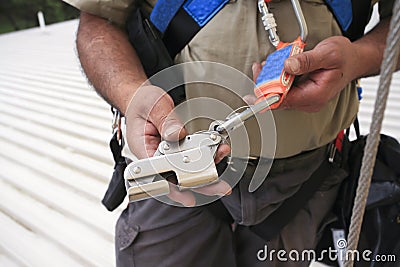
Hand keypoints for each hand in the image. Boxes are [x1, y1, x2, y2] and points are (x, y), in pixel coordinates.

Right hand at [125, 85, 230, 205]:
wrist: (140, 98)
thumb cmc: (141, 103)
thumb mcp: (153, 106)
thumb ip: (166, 121)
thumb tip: (177, 134)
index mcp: (142, 148)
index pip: (156, 174)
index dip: (171, 185)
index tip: (185, 191)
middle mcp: (154, 156)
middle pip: (175, 178)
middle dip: (199, 183)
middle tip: (219, 186)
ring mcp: (166, 155)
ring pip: (186, 171)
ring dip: (207, 169)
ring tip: (221, 158)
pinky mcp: (176, 151)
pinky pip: (191, 159)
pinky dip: (206, 158)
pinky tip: (218, 152)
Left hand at [252, 36, 358, 111]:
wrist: (354, 60)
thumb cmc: (345, 58)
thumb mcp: (328, 53)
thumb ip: (306, 60)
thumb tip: (288, 66)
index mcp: (315, 95)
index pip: (284, 101)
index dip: (267, 95)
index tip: (256, 88)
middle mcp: (309, 101)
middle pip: (279, 99)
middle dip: (266, 83)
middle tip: (261, 68)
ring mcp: (305, 98)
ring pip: (279, 94)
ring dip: (271, 80)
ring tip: (268, 65)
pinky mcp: (302, 93)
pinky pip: (284, 90)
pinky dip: (277, 79)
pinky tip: (275, 68)